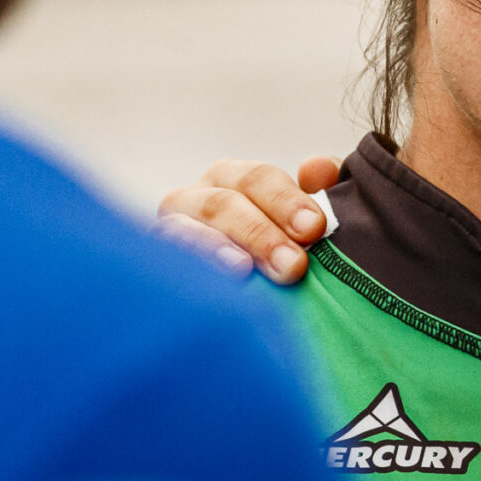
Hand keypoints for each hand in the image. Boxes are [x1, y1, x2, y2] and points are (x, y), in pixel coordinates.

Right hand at [155, 157, 341, 282]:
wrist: (237, 310)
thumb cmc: (282, 252)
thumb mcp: (306, 220)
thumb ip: (324, 190)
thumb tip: (315, 170)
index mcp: (235, 180)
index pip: (258, 179)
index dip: (286, 200)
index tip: (314, 228)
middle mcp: (198, 198)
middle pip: (223, 204)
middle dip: (260, 233)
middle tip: (293, 265)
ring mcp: (172, 229)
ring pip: (188, 229)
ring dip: (218, 249)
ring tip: (243, 269)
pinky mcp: (156, 263)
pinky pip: (165, 261)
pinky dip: (187, 268)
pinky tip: (209, 283)